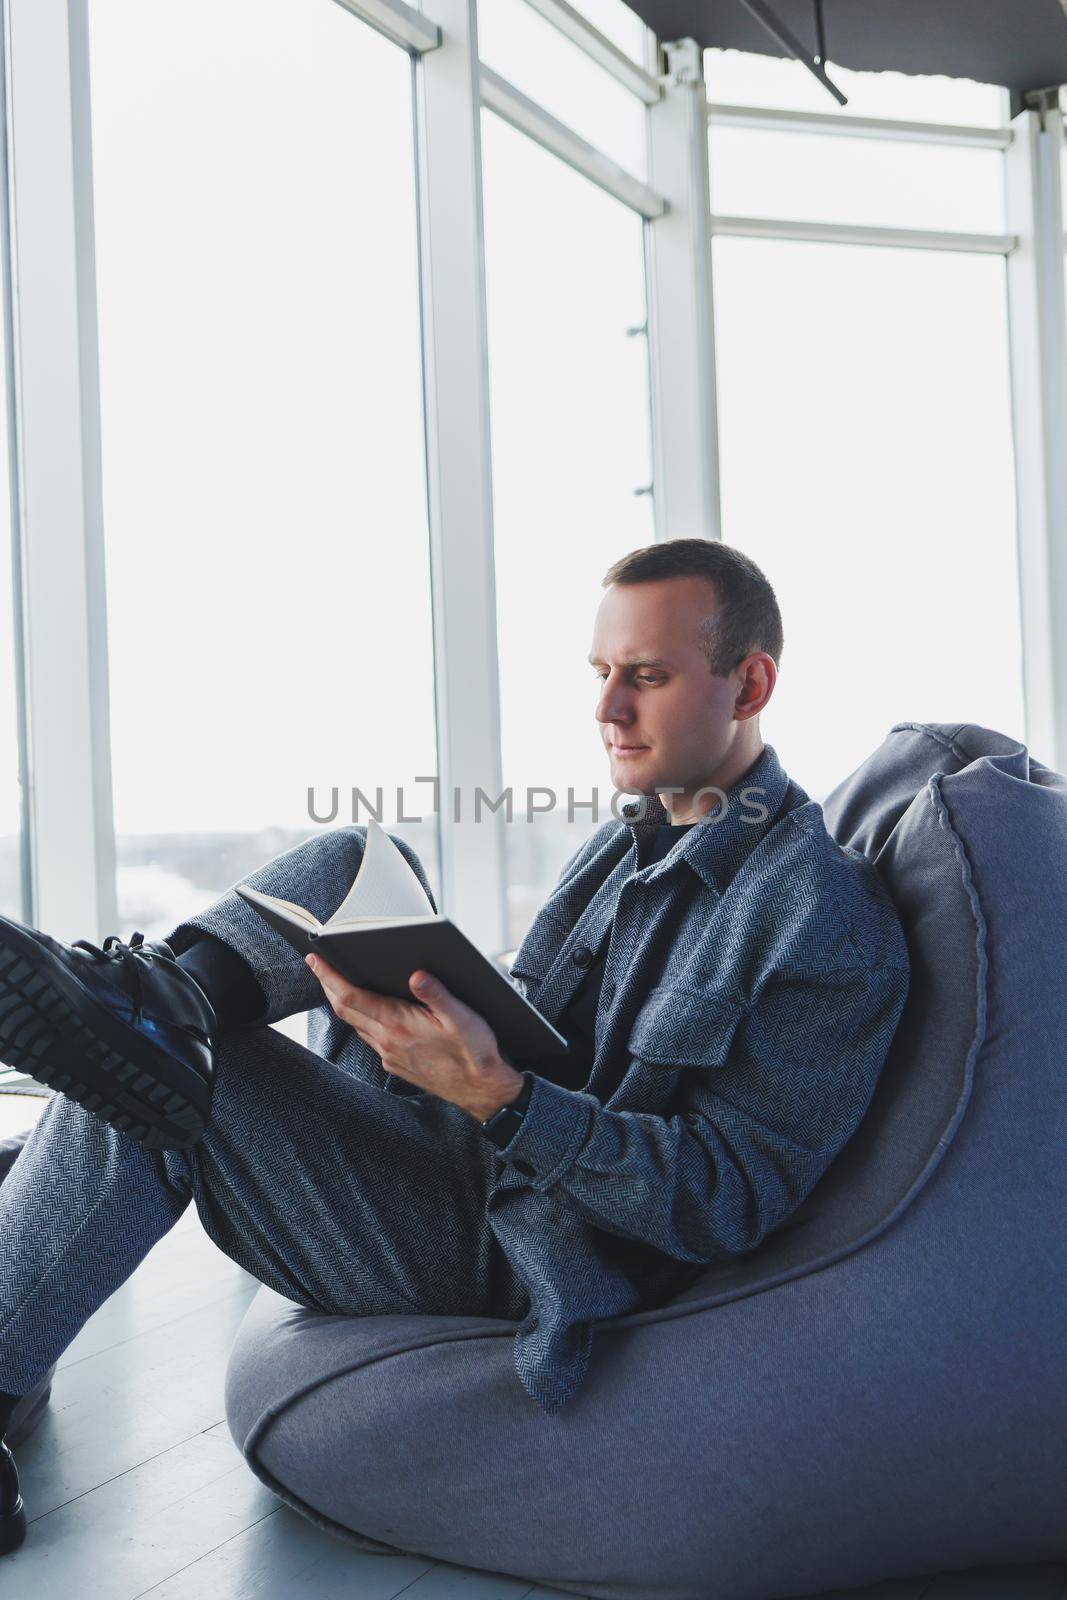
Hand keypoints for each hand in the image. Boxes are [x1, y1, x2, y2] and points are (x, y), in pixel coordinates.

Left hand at [304, 954, 524, 1119]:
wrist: (483, 1092)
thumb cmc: (475, 1054)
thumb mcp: (462, 1017)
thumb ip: (437, 994)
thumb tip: (416, 974)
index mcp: (398, 1026)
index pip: (350, 997)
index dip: (328, 977)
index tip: (314, 959)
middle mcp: (387, 1042)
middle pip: (345, 1010)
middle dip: (328, 985)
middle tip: (318, 964)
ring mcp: (390, 1055)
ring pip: (356, 1025)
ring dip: (343, 1003)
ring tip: (338, 983)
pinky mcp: (396, 1064)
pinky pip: (370, 1038)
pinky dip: (361, 1020)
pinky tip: (370, 1012)